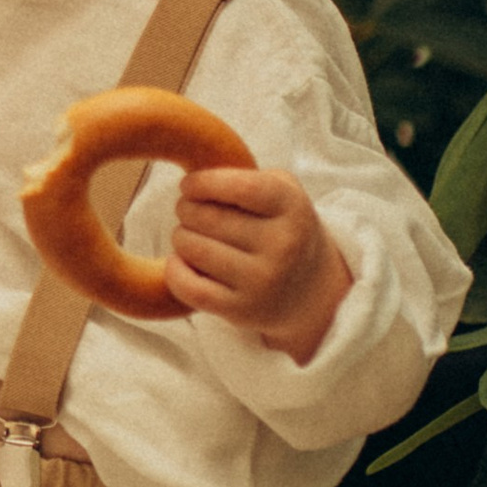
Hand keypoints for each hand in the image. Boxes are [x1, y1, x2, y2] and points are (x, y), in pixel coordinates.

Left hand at [168, 168, 352, 365]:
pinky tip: (181, 261)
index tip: (189, 186)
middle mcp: (283, 245)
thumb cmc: (282, 227)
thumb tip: (190, 182)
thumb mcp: (280, 191)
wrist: (311, 290)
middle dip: (186, 210)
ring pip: (192, 248)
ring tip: (191, 236)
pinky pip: (188, 286)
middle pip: (206, 217)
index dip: (203, 183)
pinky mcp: (242, 310)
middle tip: (189, 212)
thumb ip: (242, 176)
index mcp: (292, 208)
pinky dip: (175, 270)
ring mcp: (263, 281)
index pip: (239, 187)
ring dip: (180, 238)